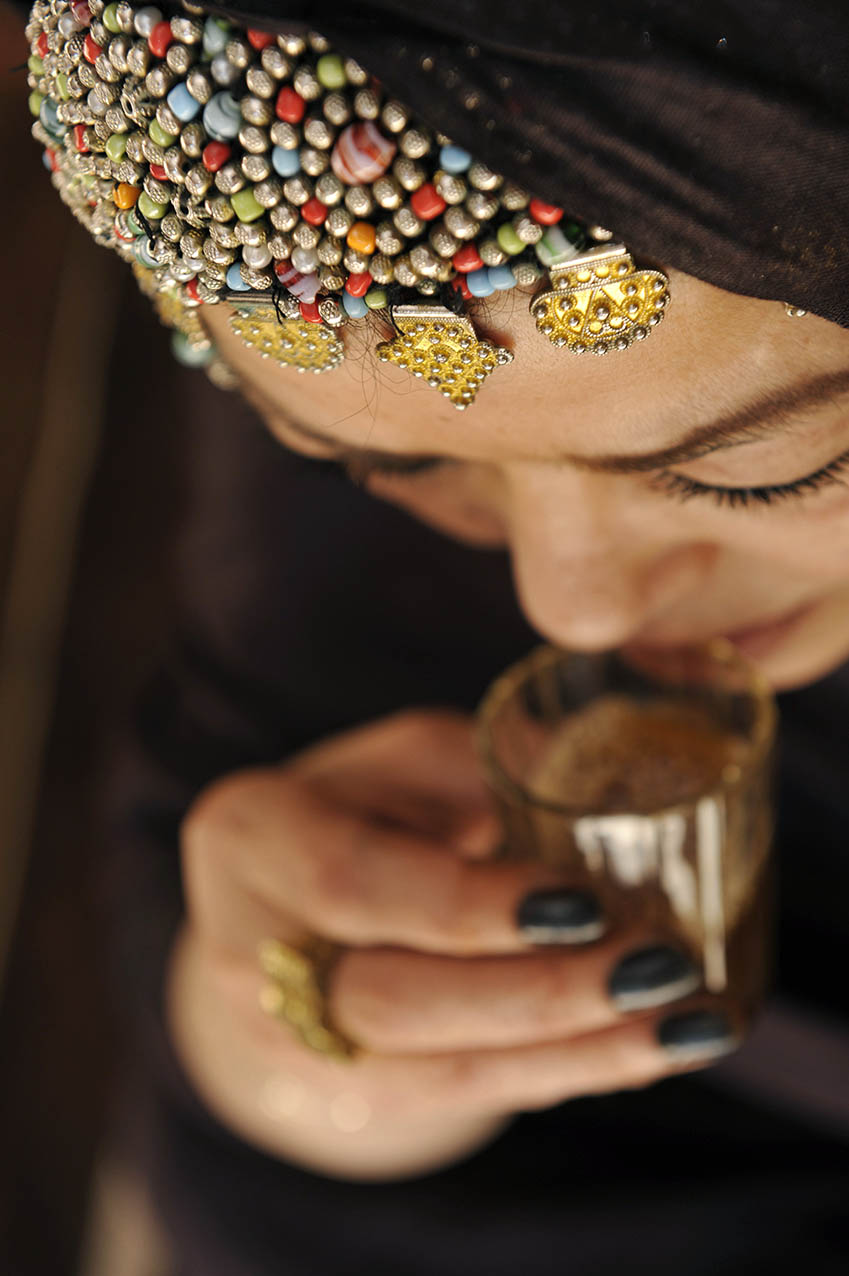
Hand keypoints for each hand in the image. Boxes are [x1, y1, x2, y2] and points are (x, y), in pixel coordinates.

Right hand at [167, 709, 735, 1181]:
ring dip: (576, 1053)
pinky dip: (565, 1072)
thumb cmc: (360, 804)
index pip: (353, 883)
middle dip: (539, 994)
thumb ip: (478, 769)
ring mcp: (290, 1043)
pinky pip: (464, 1094)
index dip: (468, 903)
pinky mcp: (350, 1094)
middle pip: (395, 1000)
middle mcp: (247, 955)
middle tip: (660, 969)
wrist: (281, 907)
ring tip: (687, 1026)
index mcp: (250, 838)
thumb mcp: (400, 758)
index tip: (583, 902)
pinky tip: (646, 1049)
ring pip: (439, 1071)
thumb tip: (605, 791)